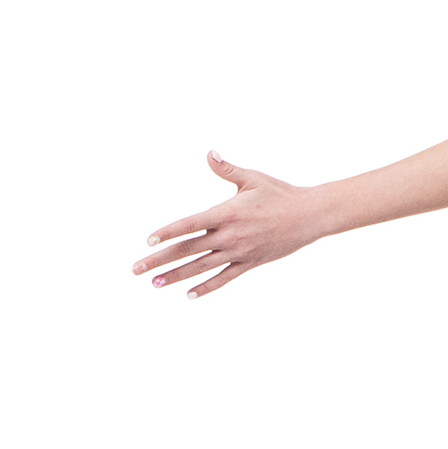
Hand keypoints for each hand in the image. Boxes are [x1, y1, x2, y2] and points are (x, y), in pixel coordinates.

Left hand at [135, 155, 327, 293]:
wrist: (311, 216)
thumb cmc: (281, 193)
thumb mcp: (253, 178)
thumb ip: (227, 169)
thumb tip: (209, 153)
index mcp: (227, 213)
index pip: (190, 224)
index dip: (167, 233)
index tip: (148, 241)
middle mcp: (230, 235)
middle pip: (188, 249)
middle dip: (160, 260)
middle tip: (136, 269)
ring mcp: (240, 252)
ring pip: (202, 267)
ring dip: (176, 276)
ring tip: (155, 283)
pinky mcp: (250, 263)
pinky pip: (225, 278)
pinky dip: (207, 287)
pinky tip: (189, 295)